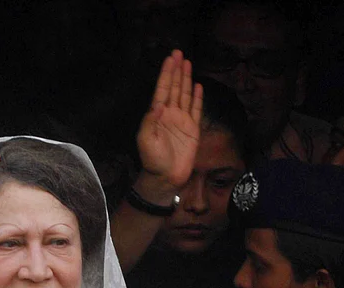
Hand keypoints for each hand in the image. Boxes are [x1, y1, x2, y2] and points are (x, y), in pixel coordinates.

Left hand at [136, 50, 202, 190]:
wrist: (166, 177)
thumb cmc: (152, 160)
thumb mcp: (145, 140)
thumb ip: (150, 121)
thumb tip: (159, 104)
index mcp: (157, 115)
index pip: (162, 89)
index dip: (166, 74)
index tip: (169, 58)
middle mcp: (170, 114)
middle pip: (174, 87)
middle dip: (176, 70)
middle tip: (178, 53)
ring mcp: (182, 120)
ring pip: (185, 94)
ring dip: (186, 79)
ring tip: (187, 63)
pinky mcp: (192, 129)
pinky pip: (196, 109)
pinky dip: (197, 97)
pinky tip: (198, 86)